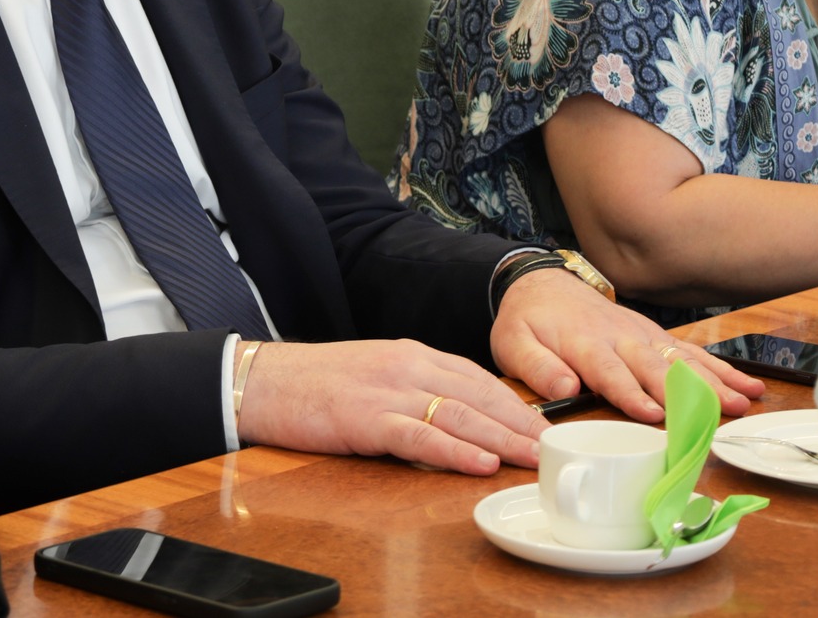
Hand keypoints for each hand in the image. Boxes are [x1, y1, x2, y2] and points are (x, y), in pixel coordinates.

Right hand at [234, 338, 545, 473]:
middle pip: (478, 396)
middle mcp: (406, 366)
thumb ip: (414, 390)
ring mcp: (387, 391)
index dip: (516, 404)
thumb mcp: (374, 375)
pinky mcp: (365, 418)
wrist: (261, 380)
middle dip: (521, 423)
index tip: (545, 427)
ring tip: (534, 458)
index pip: (477, 378)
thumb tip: (455, 418)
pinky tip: (480, 463)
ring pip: (459, 414)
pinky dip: (452, 451)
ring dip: (502, 438)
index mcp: (411, 354)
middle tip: (556, 448)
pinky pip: (418, 436)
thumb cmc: (314, 384)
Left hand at [491, 268, 762, 421]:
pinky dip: (720, 368)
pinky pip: (691, 351)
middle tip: (718, 414)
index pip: (609, 372)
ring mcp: (642, 335)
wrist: (541, 285)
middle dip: (688, 392)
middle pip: (656, 367)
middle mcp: (619, 338)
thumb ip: (537, 368)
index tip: (654, 415)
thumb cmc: (527, 322)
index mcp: (583, 343)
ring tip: (744, 402)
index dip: (632, 393)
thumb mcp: (513, 344)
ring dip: (714, 381)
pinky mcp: (655, 335)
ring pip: (682, 359)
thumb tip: (564, 390)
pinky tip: (747, 385)